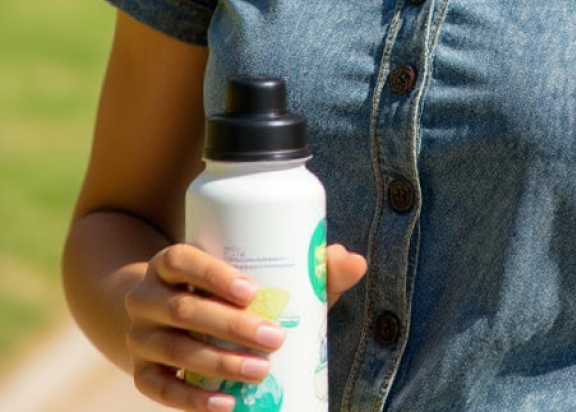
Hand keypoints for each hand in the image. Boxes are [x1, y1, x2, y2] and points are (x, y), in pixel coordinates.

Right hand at [125, 242, 366, 410]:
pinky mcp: (141, 373)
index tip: (253, 291)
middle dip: (231, 327)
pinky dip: (193, 399)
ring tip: (262, 372)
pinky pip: (161, 389)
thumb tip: (355, 262)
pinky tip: (226, 404)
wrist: (168, 315)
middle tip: (275, 338)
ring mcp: (139, 336)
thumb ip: (306, 266)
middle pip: (184, 310)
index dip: (214, 275)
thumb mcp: (257, 270)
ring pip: (175, 350)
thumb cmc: (228, 288)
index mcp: (172, 261)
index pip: (183, 259)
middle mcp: (146, 296)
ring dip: (220, 363)